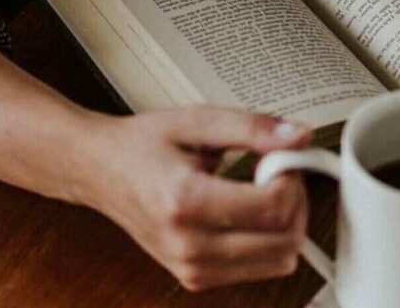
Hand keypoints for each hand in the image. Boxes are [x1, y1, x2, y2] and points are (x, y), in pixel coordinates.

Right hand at [76, 106, 311, 290]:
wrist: (100, 170)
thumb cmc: (143, 145)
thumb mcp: (198, 121)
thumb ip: (252, 128)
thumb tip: (300, 136)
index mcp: (186, 202)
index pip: (273, 208)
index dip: (292, 177)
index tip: (281, 156)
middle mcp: (189, 246)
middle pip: (285, 241)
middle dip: (296, 200)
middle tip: (276, 170)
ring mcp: (192, 268)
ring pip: (280, 260)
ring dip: (286, 222)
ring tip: (261, 189)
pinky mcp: (195, 278)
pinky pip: (261, 268)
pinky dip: (268, 239)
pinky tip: (248, 211)